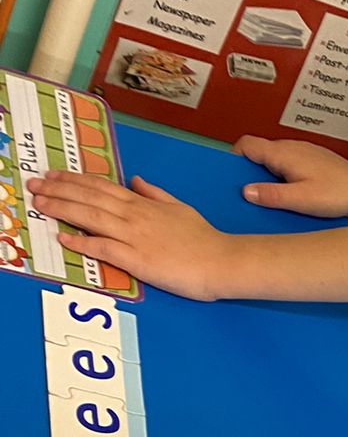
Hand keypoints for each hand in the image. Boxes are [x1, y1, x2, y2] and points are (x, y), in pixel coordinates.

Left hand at [25, 172, 232, 299]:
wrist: (222, 261)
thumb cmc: (206, 239)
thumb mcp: (180, 208)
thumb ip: (156, 194)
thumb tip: (137, 181)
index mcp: (144, 203)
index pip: (102, 186)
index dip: (75, 179)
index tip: (55, 175)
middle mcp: (135, 215)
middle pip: (90, 197)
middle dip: (59, 190)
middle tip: (36, 186)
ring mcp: (134, 236)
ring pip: (91, 216)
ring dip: (62, 209)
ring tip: (41, 205)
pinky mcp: (137, 260)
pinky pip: (103, 247)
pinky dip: (82, 242)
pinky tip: (65, 238)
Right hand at [234, 135, 347, 218]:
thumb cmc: (339, 194)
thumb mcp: (301, 199)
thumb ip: (272, 195)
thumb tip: (245, 191)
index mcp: (283, 153)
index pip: (246, 144)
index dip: (234, 158)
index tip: (230, 176)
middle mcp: (292, 147)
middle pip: (259, 152)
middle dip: (251, 170)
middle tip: (252, 192)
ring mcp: (304, 152)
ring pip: (275, 159)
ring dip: (268, 175)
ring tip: (272, 196)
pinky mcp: (314, 161)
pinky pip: (290, 165)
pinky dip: (284, 177)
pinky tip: (292, 195)